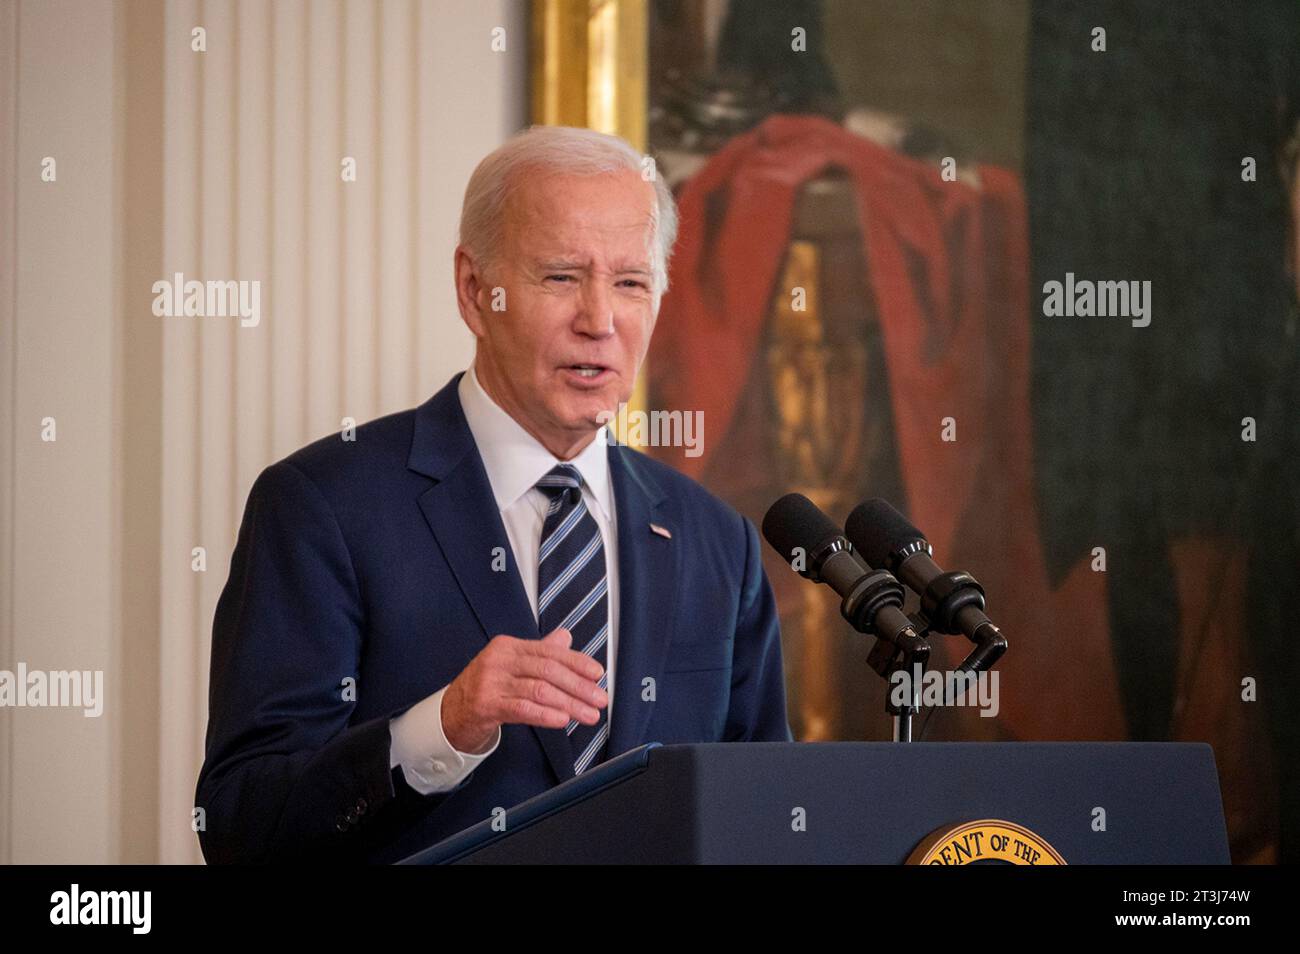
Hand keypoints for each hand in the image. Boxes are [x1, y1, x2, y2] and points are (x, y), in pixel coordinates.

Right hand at [441, 627, 606, 753]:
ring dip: (569, 704)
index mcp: (508, 646)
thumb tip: (565, 637)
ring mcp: (490, 682)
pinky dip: (545, 714)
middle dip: (578, 686)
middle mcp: (499, 660)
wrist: (450, 714)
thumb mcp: (512, 666)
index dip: (577, 662)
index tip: (597, 674)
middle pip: (548, 669)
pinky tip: (562, 719)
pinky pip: (521, 708)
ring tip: (588, 714)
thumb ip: (539, 652)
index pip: (550, 651)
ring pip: (539, 690)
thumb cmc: (485, 689)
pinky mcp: (485, 705)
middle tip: (599, 698)